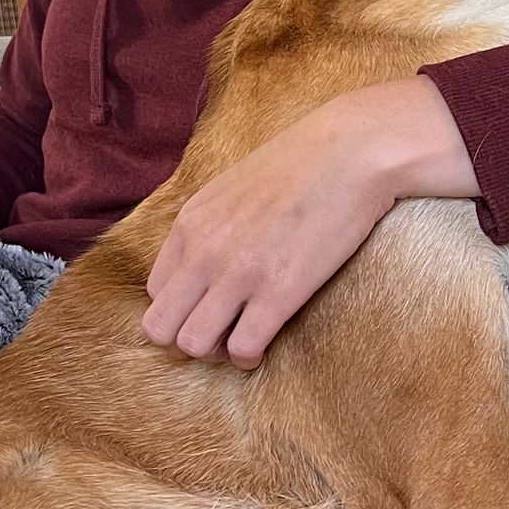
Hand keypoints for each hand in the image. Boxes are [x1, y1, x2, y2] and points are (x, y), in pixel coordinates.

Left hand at [143, 77, 477, 367]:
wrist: (353, 151)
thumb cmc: (302, 165)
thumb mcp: (232, 188)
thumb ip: (209, 225)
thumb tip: (203, 261)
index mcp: (190, 224)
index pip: (155, 293)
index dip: (180, 311)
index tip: (210, 310)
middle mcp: (204, 251)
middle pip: (160, 327)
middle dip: (186, 340)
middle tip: (221, 334)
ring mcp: (239, 273)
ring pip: (192, 345)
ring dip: (215, 353)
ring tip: (241, 341)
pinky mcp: (279, 292)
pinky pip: (242, 349)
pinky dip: (249, 357)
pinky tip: (265, 345)